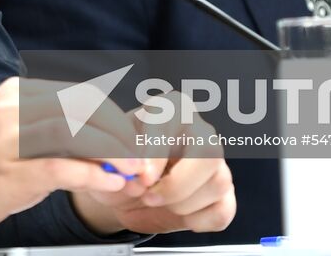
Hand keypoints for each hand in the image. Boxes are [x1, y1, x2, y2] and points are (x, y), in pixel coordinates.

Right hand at [0, 77, 153, 249]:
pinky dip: (91, 174)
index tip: (134, 138)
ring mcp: (8, 139)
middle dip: (120, 133)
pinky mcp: (6, 171)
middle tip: (142, 156)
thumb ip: (52, 136)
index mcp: (16, 93)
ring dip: (113, 152)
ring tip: (133, 171)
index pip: (79, 96)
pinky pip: (60, 167)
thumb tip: (102, 146)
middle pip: (83, 109)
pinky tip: (107, 182)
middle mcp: (13, 108)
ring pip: (75, 132)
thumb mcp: (9, 136)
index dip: (113, 117)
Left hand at [71, 89, 235, 234]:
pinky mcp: (223, 195)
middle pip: (209, 150)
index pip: (176, 116)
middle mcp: (199, 131)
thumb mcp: (108, 156)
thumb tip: (137, 179)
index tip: (141, 176)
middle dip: (177, 183)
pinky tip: (173, 214)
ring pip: (217, 183)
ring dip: (180, 204)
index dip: (159, 150)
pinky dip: (195, 220)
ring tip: (153, 202)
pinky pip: (222, 211)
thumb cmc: (118, 164)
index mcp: (171, 109)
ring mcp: (216, 164)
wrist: (123, 191)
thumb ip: (118, 162)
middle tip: (148, 196)